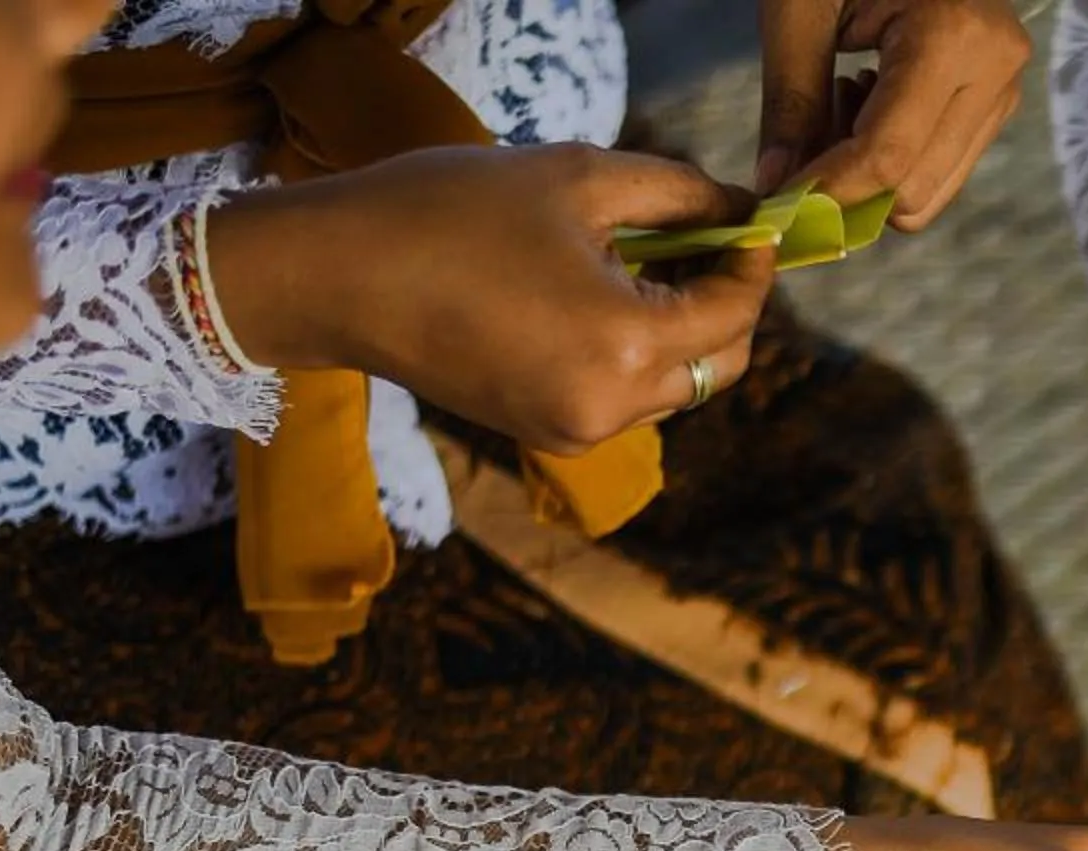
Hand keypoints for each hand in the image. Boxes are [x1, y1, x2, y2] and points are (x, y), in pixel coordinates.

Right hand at [208, 146, 774, 455]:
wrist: (334, 276)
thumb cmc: (448, 211)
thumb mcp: (578, 178)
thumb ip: (678, 194)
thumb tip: (739, 209)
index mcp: (626, 345)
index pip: (735, 312)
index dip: (752, 262)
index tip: (748, 219)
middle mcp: (611, 408)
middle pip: (719, 363)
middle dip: (726, 302)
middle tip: (705, 238)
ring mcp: (576, 431)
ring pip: (675, 386)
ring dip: (678, 327)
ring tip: (641, 257)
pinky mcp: (545, 435)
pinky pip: (624, 398)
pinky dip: (633, 352)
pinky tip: (597, 293)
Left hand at [757, 0, 1029, 228]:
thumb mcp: (802, 7)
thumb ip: (790, 100)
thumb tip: (774, 190)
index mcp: (952, 36)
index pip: (888, 155)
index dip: (828, 192)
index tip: (777, 207)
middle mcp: (996, 70)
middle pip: (914, 189)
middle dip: (851, 185)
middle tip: (808, 132)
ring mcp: (1006, 87)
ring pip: (931, 190)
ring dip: (875, 174)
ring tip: (845, 102)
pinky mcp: (1001, 99)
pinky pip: (943, 168)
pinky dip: (898, 158)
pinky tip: (873, 100)